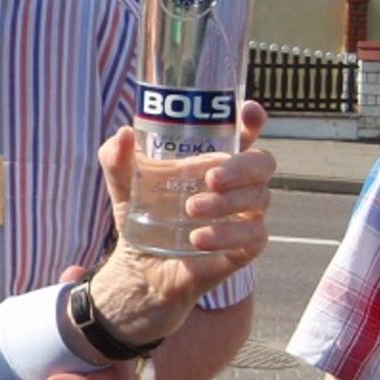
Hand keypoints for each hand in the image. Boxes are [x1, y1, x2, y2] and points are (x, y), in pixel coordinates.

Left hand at [88, 103, 273, 348]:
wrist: (139, 267)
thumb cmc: (140, 215)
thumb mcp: (122, 184)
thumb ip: (116, 157)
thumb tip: (123, 134)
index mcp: (213, 160)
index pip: (245, 133)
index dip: (253, 121)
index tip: (249, 113)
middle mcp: (236, 184)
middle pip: (263, 163)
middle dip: (242, 167)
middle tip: (211, 178)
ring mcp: (244, 215)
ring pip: (259, 199)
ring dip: (227, 202)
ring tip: (191, 210)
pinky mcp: (244, 247)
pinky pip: (253, 236)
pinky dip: (226, 235)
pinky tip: (199, 238)